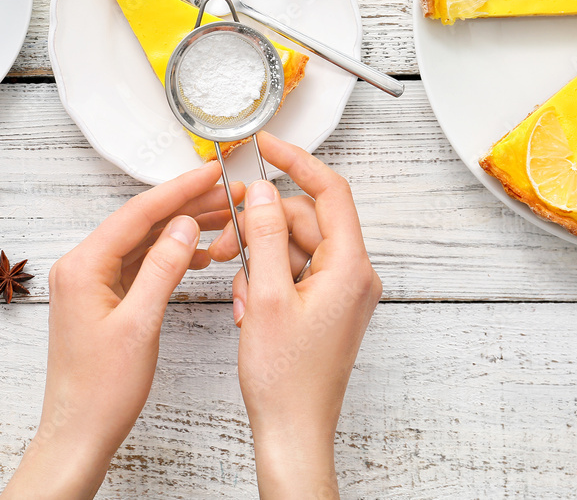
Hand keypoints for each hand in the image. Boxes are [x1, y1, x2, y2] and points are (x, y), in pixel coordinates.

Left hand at [1, 161, 243, 499]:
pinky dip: (171, 257)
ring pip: (144, 243)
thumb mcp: (141, 324)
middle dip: (187, 206)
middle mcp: (82, 267)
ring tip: (225, 220)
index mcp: (83, 266)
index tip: (213, 171)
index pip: (138, 213)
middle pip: (142, 223)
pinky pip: (141, 265)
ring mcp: (92, 283)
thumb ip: (163, 268)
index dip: (180, 189)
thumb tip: (186, 225)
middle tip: (229, 194)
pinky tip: (200, 255)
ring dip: (183, 230)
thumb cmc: (101, 390)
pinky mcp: (103, 299)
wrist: (80, 433)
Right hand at [209, 132, 381, 499]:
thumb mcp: (266, 296)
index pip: (330, 191)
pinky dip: (266, 279)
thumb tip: (260, 191)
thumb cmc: (286, 379)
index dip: (296, 161)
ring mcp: (340, 292)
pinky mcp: (324, 306)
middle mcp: (353, 275)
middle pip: (304, 220)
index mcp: (351, 267)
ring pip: (293, 246)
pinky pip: (293, 272)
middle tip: (224, 240)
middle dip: (260, 225)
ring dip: (259, 258)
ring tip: (238, 290)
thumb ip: (264, 235)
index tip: (266, 145)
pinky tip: (248, 306)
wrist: (293, 431)